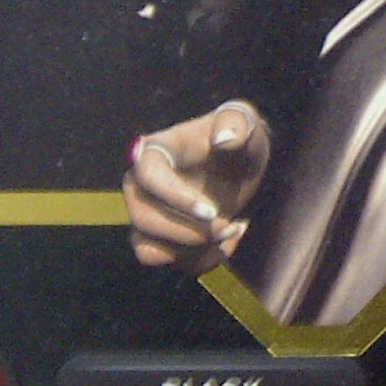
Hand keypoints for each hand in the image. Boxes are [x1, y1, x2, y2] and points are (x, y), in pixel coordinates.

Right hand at [124, 102, 270, 271]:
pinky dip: (201, 260)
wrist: (241, 164)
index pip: (148, 177)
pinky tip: (230, 240)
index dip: (175, 198)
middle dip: (189, 232)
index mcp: (156, 152)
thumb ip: (236, 123)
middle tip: (228, 225)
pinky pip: (169, 262)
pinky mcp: (160, 238)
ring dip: (193, 250)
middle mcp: (141, 185)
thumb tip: (222, 138)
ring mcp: (147, 215)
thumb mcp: (244, 123)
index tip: (212, 211)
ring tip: (233, 229)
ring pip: (149, 250)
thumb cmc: (237, 138)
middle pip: (143, 220)